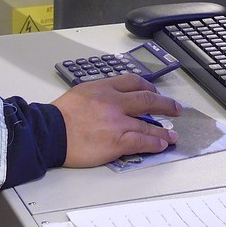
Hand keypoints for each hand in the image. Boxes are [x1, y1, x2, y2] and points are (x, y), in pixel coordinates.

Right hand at [52, 75, 180, 166]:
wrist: (49, 132)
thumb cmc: (59, 115)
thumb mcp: (80, 92)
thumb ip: (98, 94)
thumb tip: (109, 99)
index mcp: (104, 87)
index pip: (133, 81)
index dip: (148, 86)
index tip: (154, 91)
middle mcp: (114, 102)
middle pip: (147, 99)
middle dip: (165, 104)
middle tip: (175, 108)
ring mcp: (117, 122)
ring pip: (148, 124)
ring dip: (163, 130)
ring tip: (172, 134)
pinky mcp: (116, 141)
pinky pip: (142, 141)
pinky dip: (155, 143)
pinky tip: (162, 144)